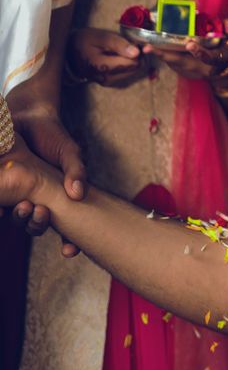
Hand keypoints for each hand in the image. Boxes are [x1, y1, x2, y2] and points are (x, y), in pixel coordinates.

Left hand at [2, 96, 82, 252]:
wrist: (27, 117)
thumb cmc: (53, 137)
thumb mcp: (70, 152)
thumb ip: (76, 171)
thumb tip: (78, 195)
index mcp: (58, 198)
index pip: (67, 227)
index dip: (69, 243)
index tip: (68, 252)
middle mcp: (38, 201)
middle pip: (37, 225)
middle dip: (37, 225)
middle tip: (39, 212)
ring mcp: (18, 196)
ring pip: (18, 219)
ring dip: (20, 218)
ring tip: (22, 207)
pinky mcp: (2, 188)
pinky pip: (0, 204)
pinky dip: (1, 207)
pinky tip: (2, 205)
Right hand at [72, 26, 145, 86]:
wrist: (68, 54)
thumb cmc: (84, 42)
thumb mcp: (100, 37)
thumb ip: (119, 44)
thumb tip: (136, 52)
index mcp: (103, 67)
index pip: (133, 63)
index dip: (139, 51)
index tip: (138, 42)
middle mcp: (107, 78)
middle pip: (135, 68)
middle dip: (137, 55)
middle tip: (132, 43)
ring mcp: (108, 82)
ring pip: (132, 71)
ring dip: (132, 59)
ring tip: (124, 48)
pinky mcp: (108, 82)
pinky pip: (125, 73)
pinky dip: (127, 63)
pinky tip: (120, 55)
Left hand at [151, 26, 227, 82]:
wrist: (220, 69)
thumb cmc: (224, 50)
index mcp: (214, 59)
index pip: (207, 57)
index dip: (199, 52)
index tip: (190, 45)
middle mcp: (200, 67)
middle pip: (181, 62)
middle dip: (164, 54)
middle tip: (148, 48)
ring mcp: (190, 71)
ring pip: (172, 62)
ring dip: (159, 54)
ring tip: (146, 47)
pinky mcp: (182, 71)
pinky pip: (170, 62)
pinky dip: (161, 54)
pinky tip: (151, 48)